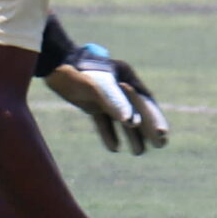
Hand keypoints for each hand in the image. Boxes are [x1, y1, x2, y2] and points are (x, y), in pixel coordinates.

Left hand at [45, 45, 168, 153]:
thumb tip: (131, 122)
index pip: (145, 101)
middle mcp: (121, 87)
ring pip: (123, 118)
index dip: (155, 118)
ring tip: (138, 153)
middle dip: (148, 128)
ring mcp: (106, 95)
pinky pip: (105, 120)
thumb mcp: (96, 86)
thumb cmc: (77, 72)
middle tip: (161, 145)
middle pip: (139, 110)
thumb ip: (114, 102)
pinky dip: (109, 133)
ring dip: (131, 135)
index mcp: (127, 78)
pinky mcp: (93, 103)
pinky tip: (114, 148)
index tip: (163, 134)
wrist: (53, 65)